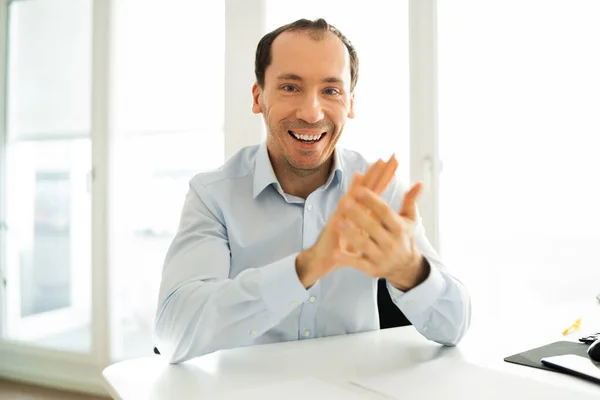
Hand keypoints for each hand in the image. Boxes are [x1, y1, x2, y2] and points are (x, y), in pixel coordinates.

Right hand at [295, 156, 397, 287]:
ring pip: (359, 190)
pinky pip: (347, 203)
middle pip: (370, 185)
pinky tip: (357, 181)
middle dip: (381, 171)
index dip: (386, 176)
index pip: (376, 190)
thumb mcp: (362, 234)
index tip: (396, 162)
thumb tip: (380, 212)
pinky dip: (352, 192)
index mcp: (362, 211)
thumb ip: (371, 222)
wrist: (324, 258)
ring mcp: (344, 212)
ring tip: (379, 162)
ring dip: (369, 176)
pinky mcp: (337, 219)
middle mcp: (353, 207)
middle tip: (392, 155)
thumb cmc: (343, 246)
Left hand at [339, 175, 427, 290]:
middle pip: (372, 226)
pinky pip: (358, 263)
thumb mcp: (410, 220)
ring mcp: (382, 257)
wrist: (406, 267)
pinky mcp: (372, 269)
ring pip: (364, 244)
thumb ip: (410, 201)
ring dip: (350, 234)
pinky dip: (346, 258)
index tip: (358, 190)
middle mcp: (391, 243)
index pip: (385, 212)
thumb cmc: (404, 238)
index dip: (372, 201)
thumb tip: (419, 183)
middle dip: (358, 215)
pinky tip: (334, 252)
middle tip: (344, 202)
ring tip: (336, 223)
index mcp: (399, 228)